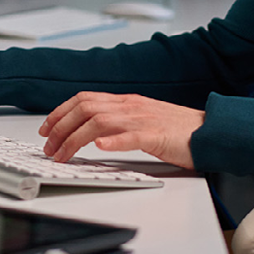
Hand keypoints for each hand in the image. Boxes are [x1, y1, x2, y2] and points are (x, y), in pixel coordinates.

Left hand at [39, 92, 205, 169]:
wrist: (208, 131)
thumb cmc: (177, 130)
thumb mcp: (141, 119)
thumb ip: (119, 121)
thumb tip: (91, 133)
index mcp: (126, 102)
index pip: (84, 99)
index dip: (60, 112)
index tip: (46, 128)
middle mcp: (131, 106)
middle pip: (86, 108)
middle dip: (60, 127)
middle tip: (48, 147)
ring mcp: (143, 119)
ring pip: (100, 122)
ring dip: (75, 139)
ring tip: (62, 155)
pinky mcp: (157, 136)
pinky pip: (132, 136)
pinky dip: (113, 141)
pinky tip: (101, 148)